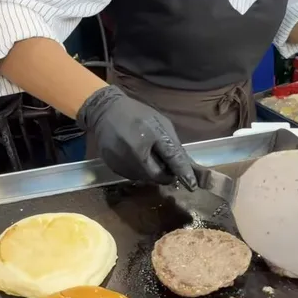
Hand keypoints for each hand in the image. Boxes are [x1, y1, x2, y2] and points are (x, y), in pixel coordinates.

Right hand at [76, 86, 196, 187]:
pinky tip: (136, 159)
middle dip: (166, 175)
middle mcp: (135, 150)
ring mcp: (122, 160)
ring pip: (145, 178)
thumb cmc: (138, 115)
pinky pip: (132, 176)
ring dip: (152, 173)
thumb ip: (174, 145)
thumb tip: (188, 166)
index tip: (192, 185)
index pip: (172, 157)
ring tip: (149, 158)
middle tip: (168, 169)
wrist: (105, 111)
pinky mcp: (113, 166)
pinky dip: (139, 172)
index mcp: (151, 133)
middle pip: (157, 176)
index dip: (183, 172)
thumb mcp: (160, 123)